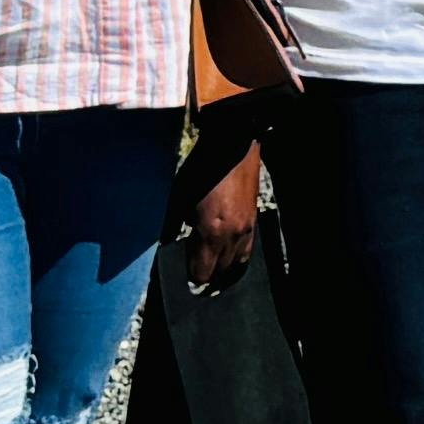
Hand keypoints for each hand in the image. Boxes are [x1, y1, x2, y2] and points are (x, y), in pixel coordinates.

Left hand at [181, 149, 264, 291]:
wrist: (230, 147)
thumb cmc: (200, 171)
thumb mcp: (179, 200)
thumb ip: (175, 227)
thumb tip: (169, 245)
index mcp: (211, 233)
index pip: (203, 272)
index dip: (191, 276)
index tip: (182, 271)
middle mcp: (233, 236)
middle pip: (221, 271)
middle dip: (206, 272)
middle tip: (193, 265)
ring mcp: (247, 229)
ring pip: (237, 263)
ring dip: (223, 266)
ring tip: (210, 261)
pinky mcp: (254, 221)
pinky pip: (246, 249)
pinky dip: (235, 255)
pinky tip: (225, 249)